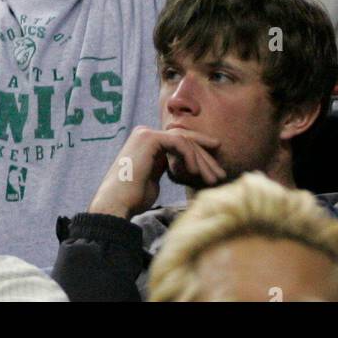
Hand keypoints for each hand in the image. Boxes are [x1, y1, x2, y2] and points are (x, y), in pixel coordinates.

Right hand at [87, 126, 223, 219]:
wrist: (116, 204)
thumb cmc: (133, 198)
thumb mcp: (153, 179)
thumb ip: (165, 167)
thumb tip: (182, 167)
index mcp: (148, 142)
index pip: (180, 142)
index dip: (200, 151)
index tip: (216, 163)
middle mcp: (146, 133)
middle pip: (184, 140)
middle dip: (205, 156)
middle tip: (221, 173)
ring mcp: (147, 133)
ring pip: (184, 141)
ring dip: (202, 160)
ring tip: (213, 179)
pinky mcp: (149, 138)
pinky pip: (178, 143)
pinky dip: (190, 156)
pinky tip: (196, 172)